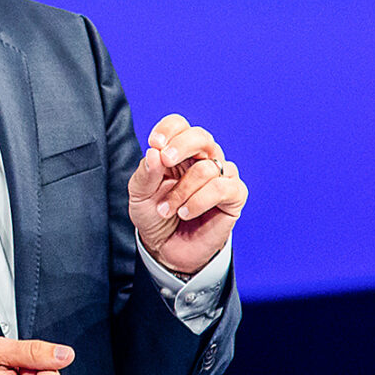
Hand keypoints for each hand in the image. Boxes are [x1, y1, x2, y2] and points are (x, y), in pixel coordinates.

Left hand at [127, 113, 247, 274]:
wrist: (166, 248)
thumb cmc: (154, 216)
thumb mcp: (140, 194)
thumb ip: (146, 172)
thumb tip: (154, 152)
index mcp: (177, 152)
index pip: (180, 125)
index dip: (169, 129)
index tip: (154, 143)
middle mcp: (202, 159)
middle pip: (201, 136)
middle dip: (181, 146)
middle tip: (165, 161)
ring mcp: (220, 176)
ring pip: (207, 167)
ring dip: (182, 191)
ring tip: (167, 209)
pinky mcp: (234, 196)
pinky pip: (222, 187)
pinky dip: (199, 201)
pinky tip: (186, 212)